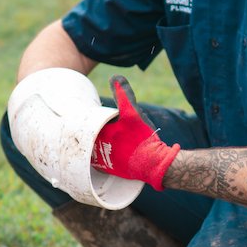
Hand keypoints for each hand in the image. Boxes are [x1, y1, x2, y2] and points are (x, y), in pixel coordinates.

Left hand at [91, 76, 179, 191]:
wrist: (153, 163)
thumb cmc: (142, 137)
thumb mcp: (133, 112)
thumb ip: (124, 93)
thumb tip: (114, 77)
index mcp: (102, 132)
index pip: (94, 121)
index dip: (99, 119)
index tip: (103, 117)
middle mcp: (99, 146)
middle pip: (93, 135)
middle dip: (97, 130)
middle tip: (106, 128)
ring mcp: (103, 160)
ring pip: (95, 148)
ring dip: (98, 143)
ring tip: (107, 140)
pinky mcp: (109, 169)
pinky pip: (99, 161)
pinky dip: (101, 155)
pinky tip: (107, 152)